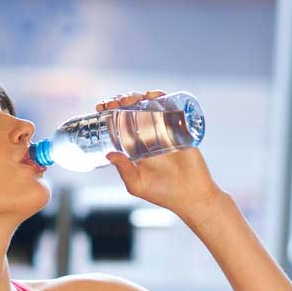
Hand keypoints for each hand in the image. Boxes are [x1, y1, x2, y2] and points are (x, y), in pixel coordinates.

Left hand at [97, 90, 223, 217]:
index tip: (99, 108)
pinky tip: (151, 95)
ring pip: (148, 105)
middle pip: (132, 111)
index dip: (109, 113)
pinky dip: (161, 97)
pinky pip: (170, 107)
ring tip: (128, 99)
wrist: (192, 195)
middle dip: (120, 101)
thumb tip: (109, 154)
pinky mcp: (180, 127)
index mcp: (134, 147)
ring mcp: (164, 130)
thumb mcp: (137, 184)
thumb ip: (124, 170)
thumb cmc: (163, 194)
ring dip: (137, 96)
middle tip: (112, 103)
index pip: (118, 124)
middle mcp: (148, 136)